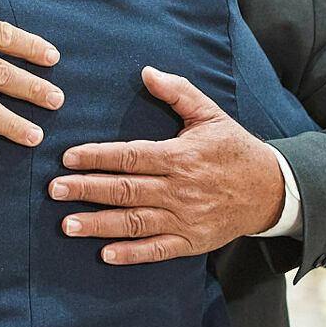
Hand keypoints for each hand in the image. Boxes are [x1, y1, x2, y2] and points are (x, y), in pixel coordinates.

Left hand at [49, 67, 285, 263]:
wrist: (271, 190)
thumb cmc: (234, 149)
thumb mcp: (210, 114)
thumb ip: (178, 92)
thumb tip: (147, 72)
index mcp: (180, 156)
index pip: (130, 156)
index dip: (97, 156)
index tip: (67, 158)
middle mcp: (180, 189)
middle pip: (125, 190)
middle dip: (86, 189)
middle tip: (54, 189)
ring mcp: (185, 219)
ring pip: (134, 222)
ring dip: (98, 225)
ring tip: (67, 224)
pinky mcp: (192, 242)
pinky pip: (157, 249)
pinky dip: (131, 254)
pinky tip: (105, 254)